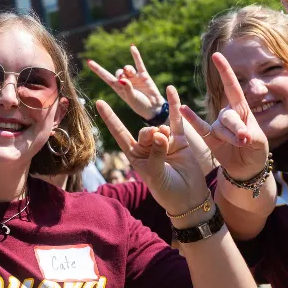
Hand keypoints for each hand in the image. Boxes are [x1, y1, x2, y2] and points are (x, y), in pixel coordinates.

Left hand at [86, 45, 164, 120]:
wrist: (153, 108)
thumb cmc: (140, 106)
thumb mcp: (131, 99)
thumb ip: (127, 89)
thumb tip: (122, 78)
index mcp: (118, 88)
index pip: (106, 77)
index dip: (98, 70)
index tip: (89, 62)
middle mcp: (125, 82)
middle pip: (118, 72)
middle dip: (120, 74)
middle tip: (124, 79)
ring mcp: (134, 77)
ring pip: (127, 68)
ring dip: (127, 69)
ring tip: (130, 73)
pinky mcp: (143, 75)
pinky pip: (138, 63)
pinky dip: (136, 55)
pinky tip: (132, 47)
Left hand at [95, 86, 208, 217]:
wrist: (188, 197)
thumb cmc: (167, 190)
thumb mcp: (156, 174)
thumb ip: (156, 153)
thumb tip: (159, 132)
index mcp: (134, 155)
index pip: (119, 133)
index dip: (110, 118)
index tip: (99, 102)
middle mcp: (147, 147)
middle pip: (143, 132)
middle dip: (150, 135)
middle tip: (158, 140)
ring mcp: (163, 142)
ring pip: (159, 128)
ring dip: (163, 132)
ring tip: (168, 142)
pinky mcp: (179, 140)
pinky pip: (175, 120)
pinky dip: (174, 105)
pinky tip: (170, 90)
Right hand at [180, 53, 268, 180]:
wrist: (248, 168)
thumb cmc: (256, 151)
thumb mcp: (259, 141)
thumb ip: (249, 135)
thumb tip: (240, 136)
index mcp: (242, 109)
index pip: (232, 87)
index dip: (225, 72)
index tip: (216, 56)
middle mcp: (228, 114)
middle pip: (229, 115)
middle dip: (237, 128)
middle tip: (246, 139)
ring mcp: (217, 125)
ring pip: (219, 126)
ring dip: (229, 136)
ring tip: (241, 144)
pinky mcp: (209, 138)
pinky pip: (200, 127)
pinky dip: (191, 119)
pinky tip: (182, 109)